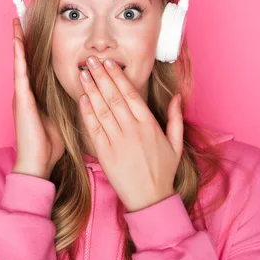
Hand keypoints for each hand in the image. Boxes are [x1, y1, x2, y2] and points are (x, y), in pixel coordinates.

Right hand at [11, 18, 64, 179]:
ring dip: (17, 43)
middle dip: (22, 40)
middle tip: (19, 19)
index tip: (33, 32)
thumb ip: (67, 103)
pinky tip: (17, 43)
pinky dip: (18, 57)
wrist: (37, 163)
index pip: (34, 66)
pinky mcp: (22, 100)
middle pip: (24, 60)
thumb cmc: (49, 145)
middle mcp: (25, 93)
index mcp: (35, 96)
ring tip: (16, 23)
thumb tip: (84, 93)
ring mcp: (22, 95)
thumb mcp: (62, 118)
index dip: (32, 49)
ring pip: (19, 62)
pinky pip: (20, 74)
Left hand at [77, 56, 183, 211]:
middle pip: (114, 97)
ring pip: (102, 109)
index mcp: (149, 124)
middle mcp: (132, 130)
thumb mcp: (176, 144)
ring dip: (92, 89)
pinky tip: (82, 98)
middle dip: (101, 76)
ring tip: (84, 73)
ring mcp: (117, 141)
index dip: (118, 76)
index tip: (110, 63)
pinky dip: (87, 112)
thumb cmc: (163, 171)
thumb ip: (176, 118)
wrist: (150, 199)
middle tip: (92, 60)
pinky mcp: (105, 153)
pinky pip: (94, 128)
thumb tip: (177, 97)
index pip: (131, 94)